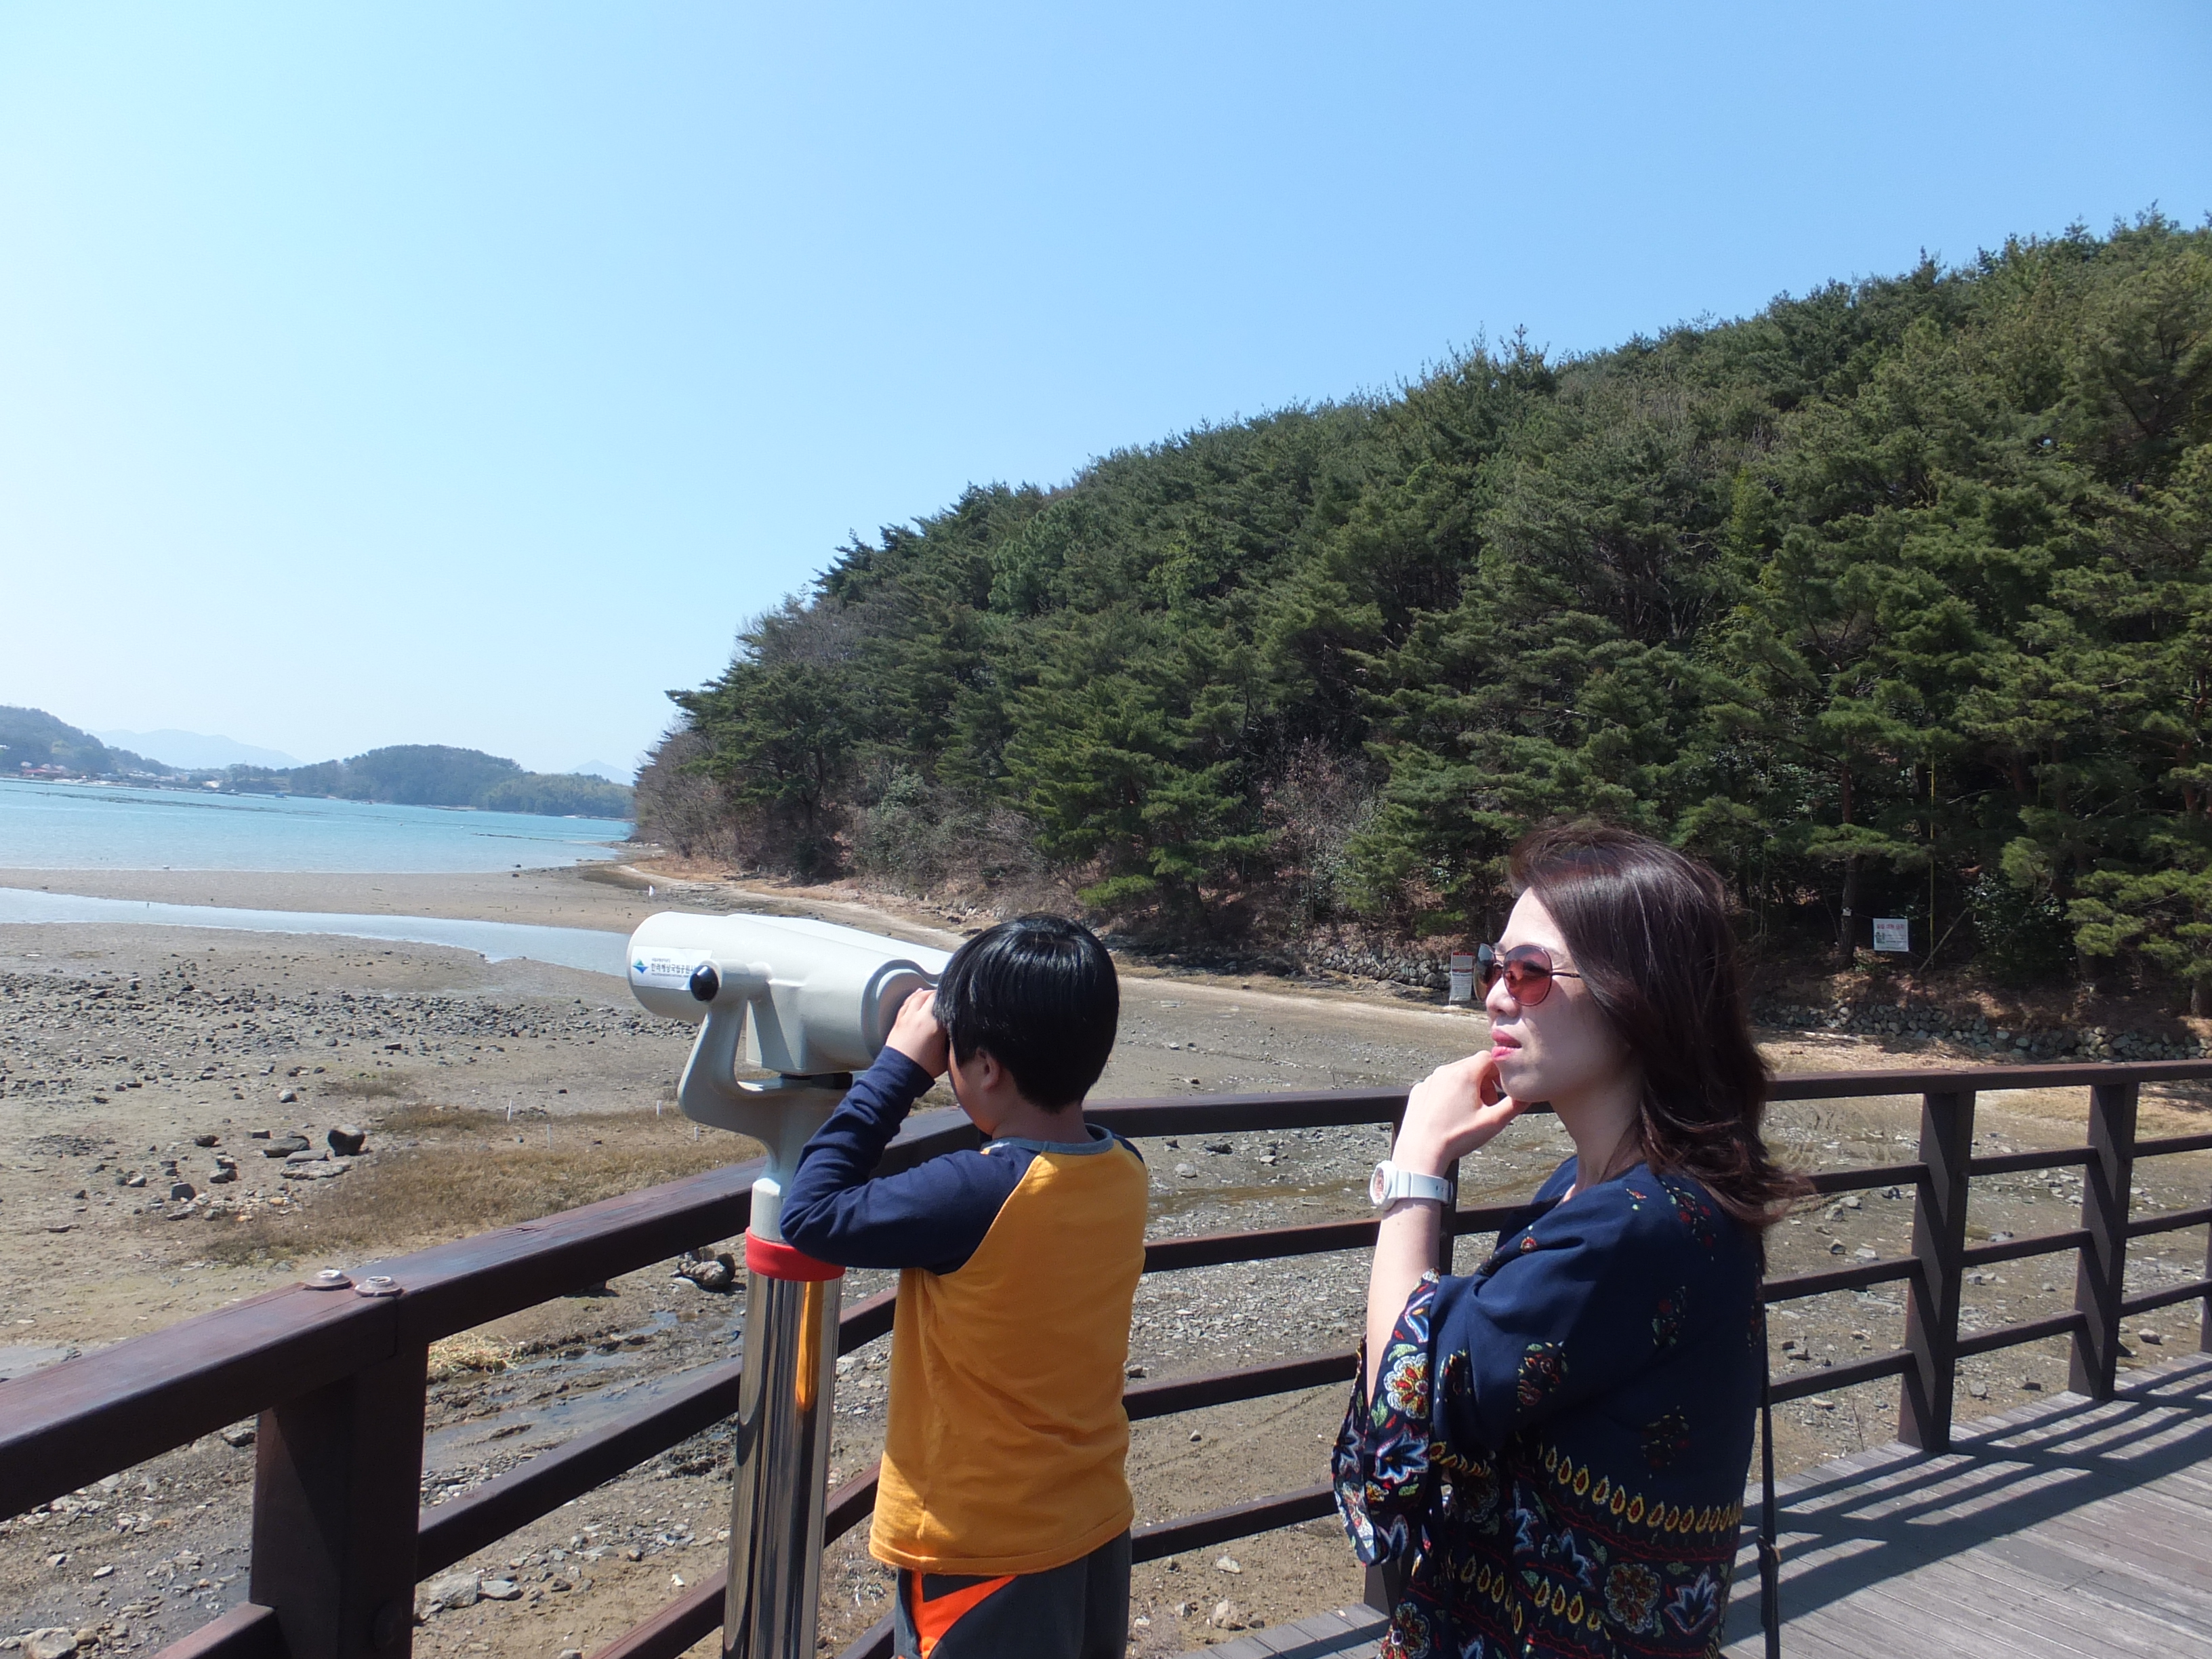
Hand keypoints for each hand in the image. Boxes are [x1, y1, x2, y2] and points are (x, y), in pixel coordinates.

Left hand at [885, 985, 948, 1076]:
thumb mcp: (946, 1054)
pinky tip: (918, 993)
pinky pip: (907, 1002)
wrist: (900, 1073)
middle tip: (948, 998)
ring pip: (918, 996)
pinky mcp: (899, 1021)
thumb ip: (952, 1039)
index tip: (958, 1000)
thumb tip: (956, 1029)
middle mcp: (921, 1016)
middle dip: (941, 995)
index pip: (946, 1001)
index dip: (953, 998)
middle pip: (932, 995)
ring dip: (927, 993)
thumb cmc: (925, 1067)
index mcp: (935, 1024)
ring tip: (934, 994)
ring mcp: (908, 1017)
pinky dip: (914, 996)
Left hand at [1393, 1050, 1524, 1174]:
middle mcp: (1444, 1072)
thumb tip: (1527, 1096)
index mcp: (1463, 1074)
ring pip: (1455, 1075)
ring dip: (1467, 1088)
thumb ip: (1514, 1105)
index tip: (1501, 1090)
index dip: (1499, 1073)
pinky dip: (1448, 1094)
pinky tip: (1450, 1115)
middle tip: (1487, 1105)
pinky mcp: (1418, 1091)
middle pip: (1472, 1066)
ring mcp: (1428, 1081)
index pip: (1488, 1058)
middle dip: (1484, 1082)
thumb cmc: (1456, 1137)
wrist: (1421, 1152)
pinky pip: (1439, 1085)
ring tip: (1469, 1112)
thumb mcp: (1493, 1122)